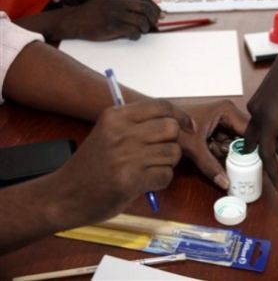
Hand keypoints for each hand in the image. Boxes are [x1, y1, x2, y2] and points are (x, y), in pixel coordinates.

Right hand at [45, 99, 193, 229]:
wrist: (64, 195)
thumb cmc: (91, 166)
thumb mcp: (108, 133)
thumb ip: (138, 125)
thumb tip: (177, 123)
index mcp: (115, 116)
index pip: (161, 106)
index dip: (181, 116)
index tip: (189, 127)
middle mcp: (121, 132)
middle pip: (172, 129)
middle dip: (173, 143)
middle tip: (161, 154)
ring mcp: (126, 156)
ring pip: (173, 153)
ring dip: (167, 164)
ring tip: (149, 170)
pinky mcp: (130, 180)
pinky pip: (166, 175)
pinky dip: (161, 181)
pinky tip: (145, 183)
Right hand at [59, 0, 160, 40]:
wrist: (75, 20)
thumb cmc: (96, 13)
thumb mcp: (111, 0)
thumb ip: (127, 3)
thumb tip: (150, 12)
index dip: (155, 7)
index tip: (159, 16)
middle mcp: (118, 0)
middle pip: (146, 9)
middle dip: (153, 18)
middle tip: (153, 26)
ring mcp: (115, 12)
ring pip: (142, 21)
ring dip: (144, 28)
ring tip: (140, 31)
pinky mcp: (112, 25)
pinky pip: (133, 32)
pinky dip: (136, 36)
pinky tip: (131, 36)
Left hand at [178, 100, 247, 189]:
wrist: (158, 122)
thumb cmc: (174, 127)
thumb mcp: (194, 148)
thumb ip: (210, 165)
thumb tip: (225, 182)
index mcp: (227, 110)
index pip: (249, 131)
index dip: (252, 148)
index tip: (254, 165)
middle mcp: (227, 114)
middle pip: (243, 138)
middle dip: (237, 153)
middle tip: (233, 165)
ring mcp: (222, 122)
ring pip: (234, 144)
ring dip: (227, 155)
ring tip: (213, 152)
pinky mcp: (215, 130)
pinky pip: (225, 145)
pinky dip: (219, 153)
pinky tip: (209, 151)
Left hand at [244, 46, 277, 190]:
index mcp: (264, 104)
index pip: (266, 135)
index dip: (271, 152)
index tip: (277, 168)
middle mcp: (257, 111)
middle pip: (270, 146)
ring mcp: (260, 115)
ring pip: (275, 152)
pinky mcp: (269, 118)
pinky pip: (271, 152)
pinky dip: (275, 170)